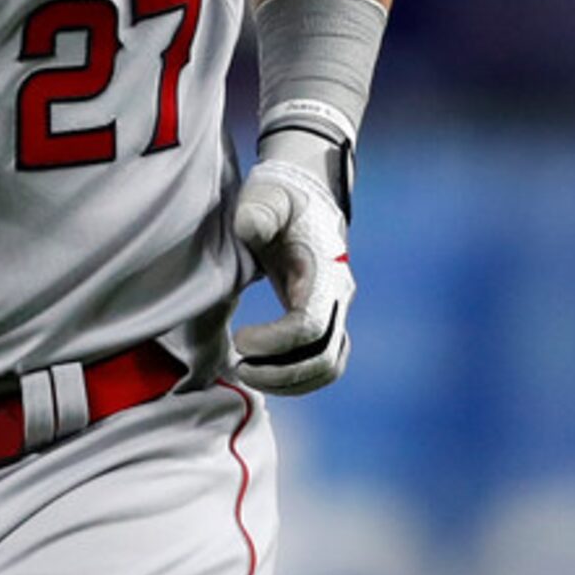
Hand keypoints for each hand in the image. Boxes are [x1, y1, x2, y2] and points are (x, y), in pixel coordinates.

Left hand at [230, 160, 354, 393]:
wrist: (304, 193)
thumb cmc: (280, 196)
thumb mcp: (267, 195)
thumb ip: (259, 209)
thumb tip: (249, 228)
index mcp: (324, 272)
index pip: (310, 326)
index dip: (276, 343)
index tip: (239, 342)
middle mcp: (337, 296)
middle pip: (324, 357)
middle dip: (281, 374)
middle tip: (238, 369)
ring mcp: (333, 309)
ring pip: (327, 365)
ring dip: (289, 381)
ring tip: (244, 374)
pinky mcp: (322, 317)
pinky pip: (319, 360)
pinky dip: (294, 376)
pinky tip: (258, 371)